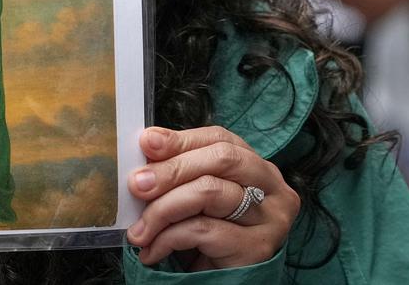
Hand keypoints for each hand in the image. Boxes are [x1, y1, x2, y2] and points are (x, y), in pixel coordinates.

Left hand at [126, 126, 299, 269]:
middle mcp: (273, 188)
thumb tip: (147, 146)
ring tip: (139, 231)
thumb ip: (181, 173)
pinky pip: (202, 230)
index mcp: (258, 167)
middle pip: (220, 160)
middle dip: (171, 169)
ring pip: (209, 192)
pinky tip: (152, 251)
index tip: (146, 143)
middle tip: (136, 185)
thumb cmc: (211, 238)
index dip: (181, 139)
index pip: (220, 139)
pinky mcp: (257, 248)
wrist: (225, 283)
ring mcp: (270, 218)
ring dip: (163, 209)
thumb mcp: (197, 199)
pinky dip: (167, 239)